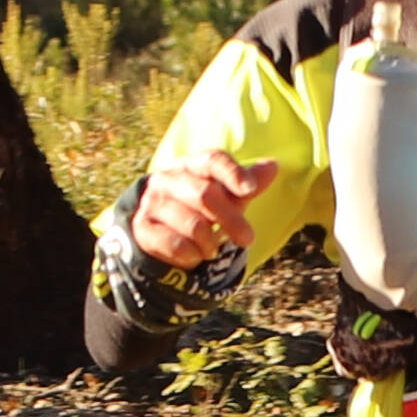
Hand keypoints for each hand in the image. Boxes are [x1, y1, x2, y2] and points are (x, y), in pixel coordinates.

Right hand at [130, 150, 274, 266]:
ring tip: (212, 247)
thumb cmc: (203, 208)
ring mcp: (152, 202)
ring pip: (193, 225)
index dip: (232, 173)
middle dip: (231, 220)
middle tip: (247, 239)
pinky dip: (192, 255)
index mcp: (191, 164)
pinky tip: (194, 255)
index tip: (249, 190)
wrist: (161, 230)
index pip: (212, 160)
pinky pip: (176, 245)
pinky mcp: (142, 227)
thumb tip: (274, 166)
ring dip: (210, 243)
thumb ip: (249, 182)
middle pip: (205, 195)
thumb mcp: (228, 195)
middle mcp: (168, 178)